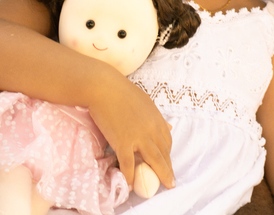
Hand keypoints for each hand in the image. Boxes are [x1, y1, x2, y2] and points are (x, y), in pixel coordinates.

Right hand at [87, 72, 173, 189]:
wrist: (103, 87)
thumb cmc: (121, 92)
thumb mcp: (145, 102)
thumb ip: (156, 117)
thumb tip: (169, 127)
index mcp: (157, 118)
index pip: (167, 141)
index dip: (168, 154)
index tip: (166, 162)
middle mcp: (151, 129)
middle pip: (164, 154)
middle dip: (168, 169)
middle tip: (170, 181)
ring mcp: (138, 136)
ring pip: (153, 161)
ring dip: (159, 176)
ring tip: (160, 187)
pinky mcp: (123, 142)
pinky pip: (129, 164)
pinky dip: (130, 176)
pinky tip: (130, 184)